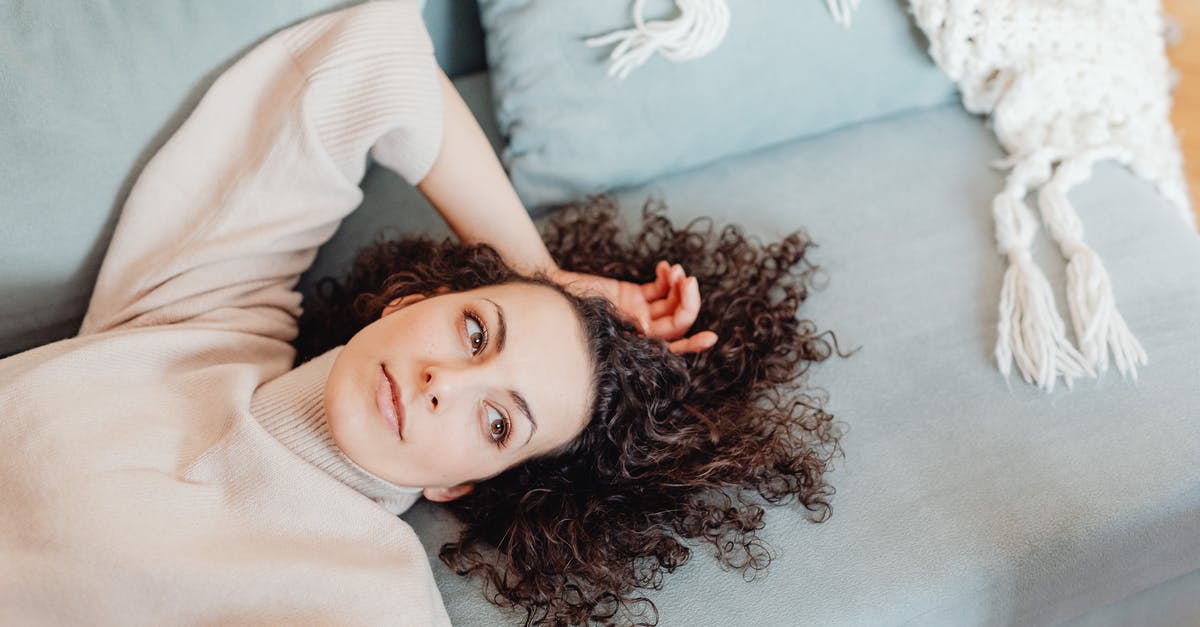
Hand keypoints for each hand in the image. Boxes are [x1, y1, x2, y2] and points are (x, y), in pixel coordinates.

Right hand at [554, 262, 717, 353]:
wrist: (548, 294)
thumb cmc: (566, 314)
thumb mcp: (595, 321)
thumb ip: (623, 325)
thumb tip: (649, 328)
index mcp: (634, 346)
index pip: (670, 349)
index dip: (692, 346)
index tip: (711, 337)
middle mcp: (641, 332)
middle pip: (678, 321)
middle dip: (688, 301)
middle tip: (689, 280)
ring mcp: (639, 312)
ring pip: (672, 302)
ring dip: (679, 285)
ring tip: (674, 270)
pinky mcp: (633, 294)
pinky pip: (660, 288)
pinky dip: (667, 277)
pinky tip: (664, 266)